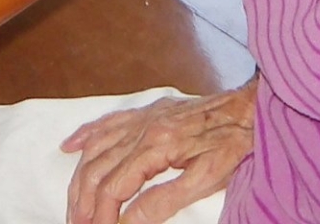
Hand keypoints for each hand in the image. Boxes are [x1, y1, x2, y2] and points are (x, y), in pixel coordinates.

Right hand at [62, 83, 256, 223]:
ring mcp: (142, 117)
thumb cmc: (233, 143)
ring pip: (95, 148)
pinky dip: (85, 136)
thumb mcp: (204, 180)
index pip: (113, 188)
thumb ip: (162, 202)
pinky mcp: (148, 110)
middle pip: (97, 170)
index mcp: (155, 146)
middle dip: (82, 203)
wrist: (250, 107)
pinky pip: (107, 122)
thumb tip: (128, 223)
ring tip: (73, 205)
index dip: (101, 216)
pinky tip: (70, 147)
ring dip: (79, 178)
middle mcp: (142, 127)